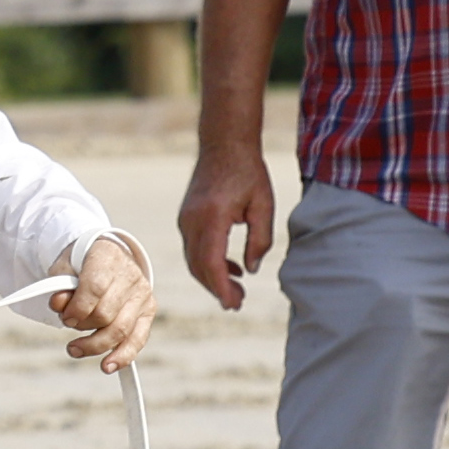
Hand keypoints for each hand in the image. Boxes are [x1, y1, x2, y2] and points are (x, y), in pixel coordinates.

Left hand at [59, 232, 155, 372]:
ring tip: (74, 349)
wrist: (108, 256)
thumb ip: (59, 284)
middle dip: (82, 326)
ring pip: (121, 330)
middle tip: (68, 325)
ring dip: (95, 345)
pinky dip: (123, 356)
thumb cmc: (82, 263)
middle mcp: (130, 276)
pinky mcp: (148, 311)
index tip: (65, 317)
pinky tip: (108, 366)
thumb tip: (59, 304)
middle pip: (106, 313)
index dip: (78, 308)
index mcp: (107, 258)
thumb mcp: (64, 266)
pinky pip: (138, 339)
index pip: (95, 287)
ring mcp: (142, 295)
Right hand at [178, 145, 278, 311]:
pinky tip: (230, 267)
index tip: (235, 303)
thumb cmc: (248, 172)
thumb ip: (260, 240)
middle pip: (198, 267)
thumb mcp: (263, 206)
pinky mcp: (186, 218)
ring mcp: (185, 219)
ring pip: (193, 260)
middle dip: (217, 288)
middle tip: (238, 303)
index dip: (222, 288)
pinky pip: (193, 248)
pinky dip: (208, 263)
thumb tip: (250, 270)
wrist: (224, 144)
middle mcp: (192, 221)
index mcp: (212, 218)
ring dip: (212, 277)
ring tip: (236, 290)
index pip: (211, 263)